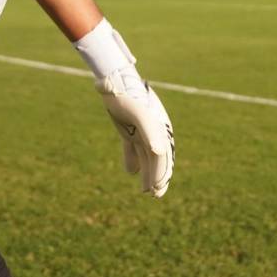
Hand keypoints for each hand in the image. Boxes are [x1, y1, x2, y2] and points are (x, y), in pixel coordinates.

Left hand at [96, 67, 173, 197]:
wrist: (113, 82)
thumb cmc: (128, 97)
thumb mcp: (139, 114)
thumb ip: (150, 132)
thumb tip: (159, 151)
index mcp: (160, 127)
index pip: (163, 154)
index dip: (162, 172)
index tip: (157, 188)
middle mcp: (153, 130)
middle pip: (157, 158)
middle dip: (158, 176)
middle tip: (155, 194)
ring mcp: (140, 130)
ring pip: (146, 156)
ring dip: (148, 173)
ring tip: (146, 191)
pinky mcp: (128, 129)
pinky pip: (133, 148)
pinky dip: (133, 160)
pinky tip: (131, 172)